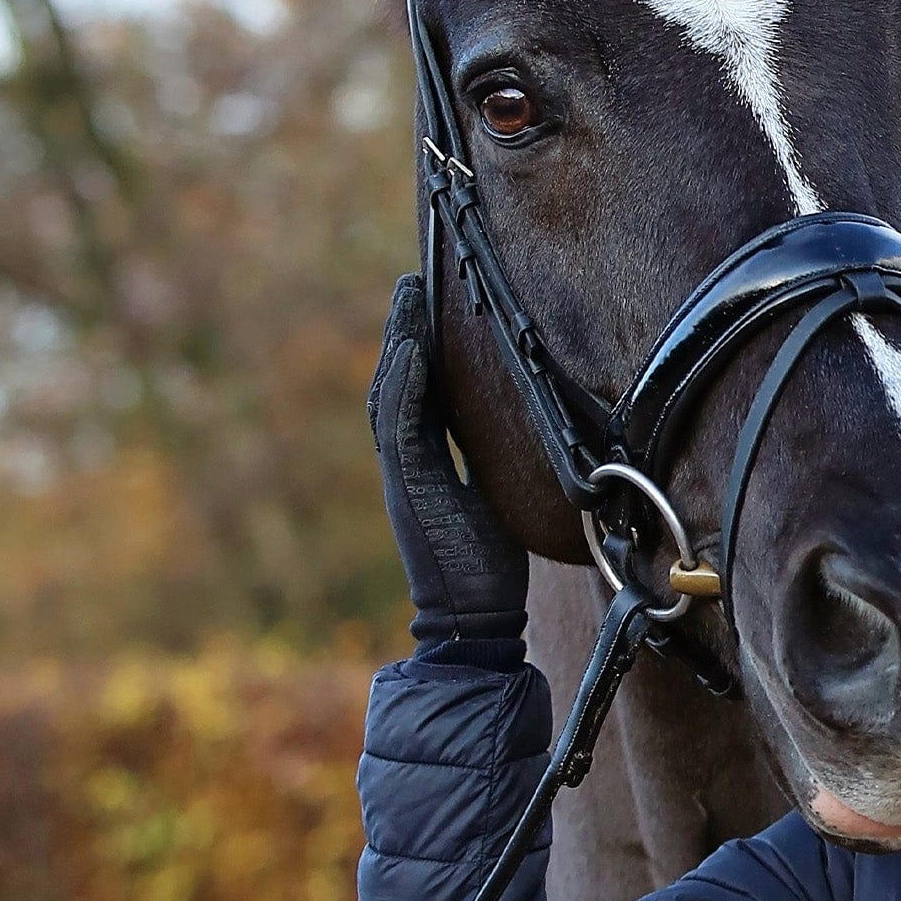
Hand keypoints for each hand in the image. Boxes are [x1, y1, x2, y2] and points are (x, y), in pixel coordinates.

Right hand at [368, 274, 528, 648]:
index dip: (420, 347)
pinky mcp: (408, 487)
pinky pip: (399, 425)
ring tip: (407, 296)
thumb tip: (509, 430)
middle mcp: (408, 462)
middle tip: (412, 282)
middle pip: (396, 381)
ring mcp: (403, 473)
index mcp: (426, 462)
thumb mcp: (491, 499)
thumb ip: (484, 464)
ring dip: (398, 343)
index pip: (418, 392)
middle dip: (403, 331)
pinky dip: (404, 384)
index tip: (429, 302)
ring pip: (390, 394)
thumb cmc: (488, 566)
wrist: (473, 619)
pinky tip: (412, 349)